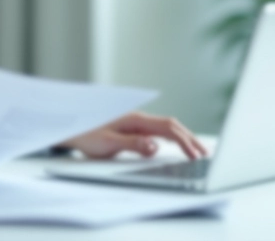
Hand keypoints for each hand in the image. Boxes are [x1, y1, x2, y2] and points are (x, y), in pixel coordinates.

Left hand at [61, 112, 207, 159]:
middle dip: (189, 139)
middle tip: (205, 155)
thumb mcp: (108, 143)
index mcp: (136, 119)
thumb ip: (133, 144)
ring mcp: (136, 122)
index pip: (168, 128)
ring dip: (183, 137)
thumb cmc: (86, 134)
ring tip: (197, 151)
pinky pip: (157, 130)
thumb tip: (156, 146)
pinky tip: (176, 145)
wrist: (69, 126)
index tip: (195, 156)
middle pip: (171, 126)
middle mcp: (138, 118)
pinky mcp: (132, 127)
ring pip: (166, 127)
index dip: (184, 141)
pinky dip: (172, 137)